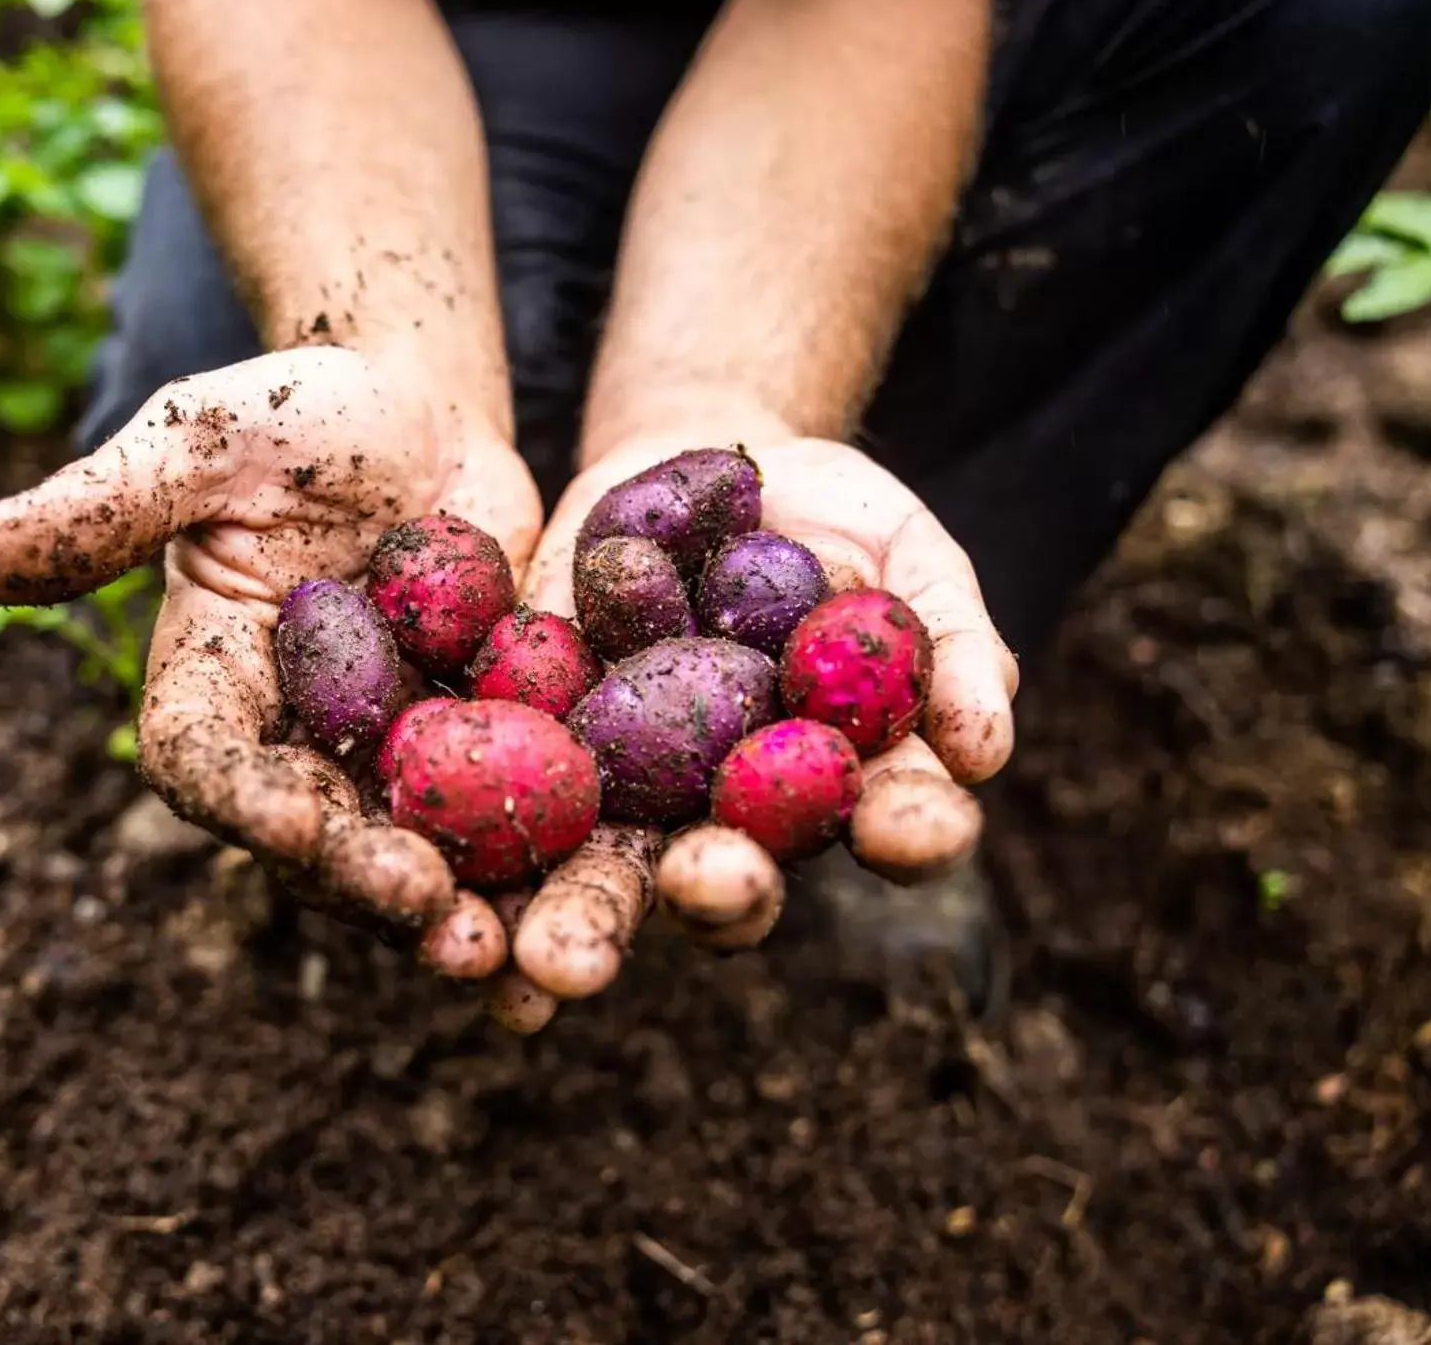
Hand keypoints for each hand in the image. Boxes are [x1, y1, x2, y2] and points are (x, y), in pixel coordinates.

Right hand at [0, 345, 545, 968]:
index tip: (297, 826)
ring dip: (471, 908)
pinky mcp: (489, 751)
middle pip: (326, 841)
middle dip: (377, 886)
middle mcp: (295, 752)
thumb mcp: (199, 442)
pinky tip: (600, 897)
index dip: (250, 803)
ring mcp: (396, 763)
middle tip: (440, 926)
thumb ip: (102, 507)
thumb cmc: (292, 416)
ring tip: (519, 954)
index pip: (214, 769)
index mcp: (211, 693)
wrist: (418, 413)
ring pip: (426, 855)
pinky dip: (550, 865)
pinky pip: (516, 821)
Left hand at [488, 409, 1018, 1026]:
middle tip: (712, 884)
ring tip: (548, 961)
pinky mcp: (534, 762)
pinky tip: (443, 900)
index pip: (889, 821)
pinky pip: (499, 823)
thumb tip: (987, 751)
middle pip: (730, 877)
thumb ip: (950, 642)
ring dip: (578, 923)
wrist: (696, 470)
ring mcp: (629, 800)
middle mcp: (733, 818)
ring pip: (605, 879)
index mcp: (842, 783)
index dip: (906, 830)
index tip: (909, 825)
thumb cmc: (831, 519)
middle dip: (718, 892)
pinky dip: (470, 868)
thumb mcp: (905, 553)